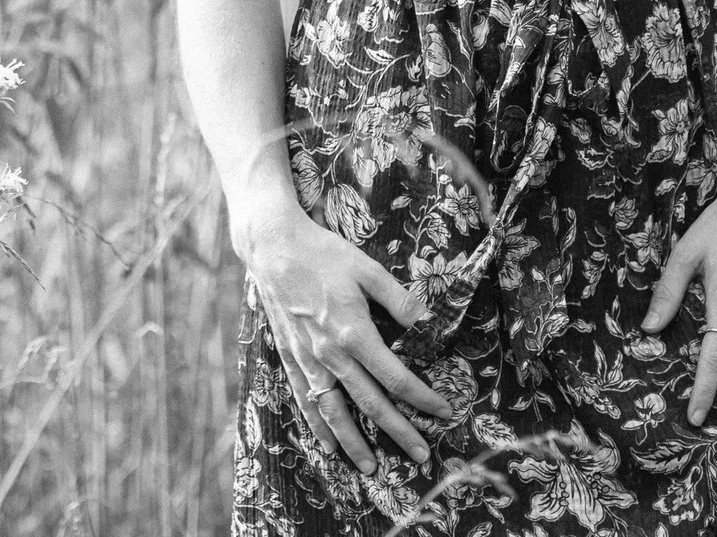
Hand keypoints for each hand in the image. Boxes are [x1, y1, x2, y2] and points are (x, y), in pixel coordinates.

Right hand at [242, 206, 454, 473]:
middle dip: (398, 431)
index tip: (444, 412)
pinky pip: (305, 398)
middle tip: (421, 456)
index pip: (396, 378)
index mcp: (354, 332)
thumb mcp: (367, 268)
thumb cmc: (322, 254)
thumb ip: (399, 299)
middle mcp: (330, 354)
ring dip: (354, 442)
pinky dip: (317, 424)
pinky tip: (328, 444)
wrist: (272, 247)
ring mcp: (308, 358)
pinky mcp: (290, 356)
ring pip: (334, 410)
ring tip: (371, 467)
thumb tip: (426, 323)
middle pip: (369, 403)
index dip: (422, 398)